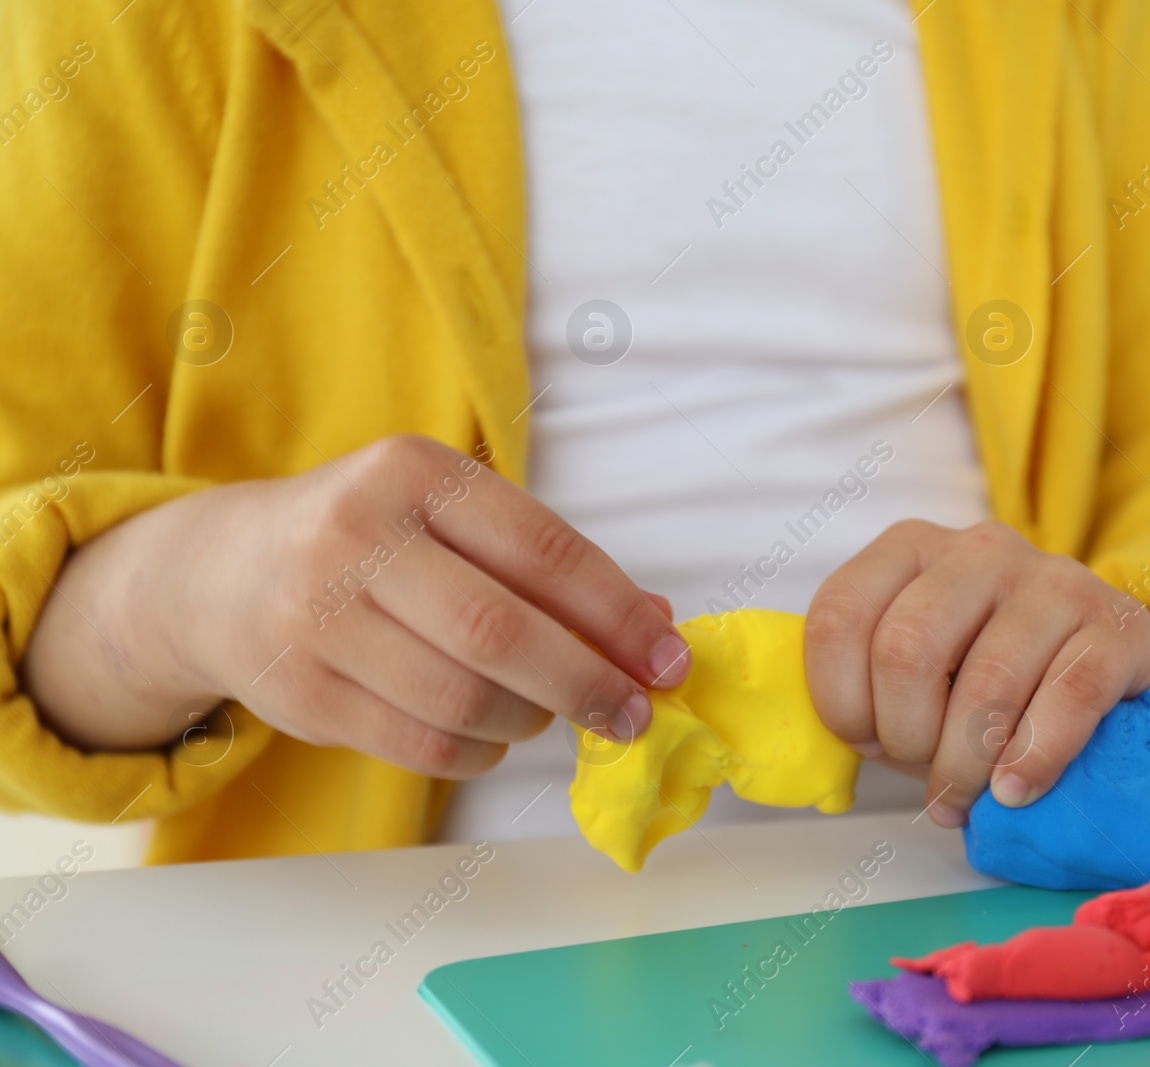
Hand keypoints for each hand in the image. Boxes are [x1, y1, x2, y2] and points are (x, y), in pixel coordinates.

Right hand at [21, 435, 689, 777]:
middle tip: (634, 713)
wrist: (221, 574)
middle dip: (588, 683)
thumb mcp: (452, 518)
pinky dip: (480, 751)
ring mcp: (318, 618)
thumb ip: (548, 564)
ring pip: (463, 699)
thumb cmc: (371, 539)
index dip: (618, 613)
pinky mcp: (300, 693)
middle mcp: (357, 537)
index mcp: (414, 473)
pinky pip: (422, 745)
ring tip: (546, 710)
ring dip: (530, 719)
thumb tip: (656, 625)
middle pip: (502, 633)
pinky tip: (494, 734)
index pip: (543, 549)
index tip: (669, 658)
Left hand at [803, 519, 1149, 826]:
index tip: (867, 744)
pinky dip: (1033, 758)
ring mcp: (1053, 580)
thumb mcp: (916, 670)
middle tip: (925, 771)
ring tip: (967, 797)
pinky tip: (1015, 791)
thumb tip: (832, 748)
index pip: (839, 617)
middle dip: (905, 734)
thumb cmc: (984, 679)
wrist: (1106, 669)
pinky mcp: (1117, 624)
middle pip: (906, 648)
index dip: (841, 702)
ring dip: (966, 764)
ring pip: (987, 680)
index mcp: (909, 548)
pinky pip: (1068, 698)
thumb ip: (865, 687)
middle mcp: (978, 549)